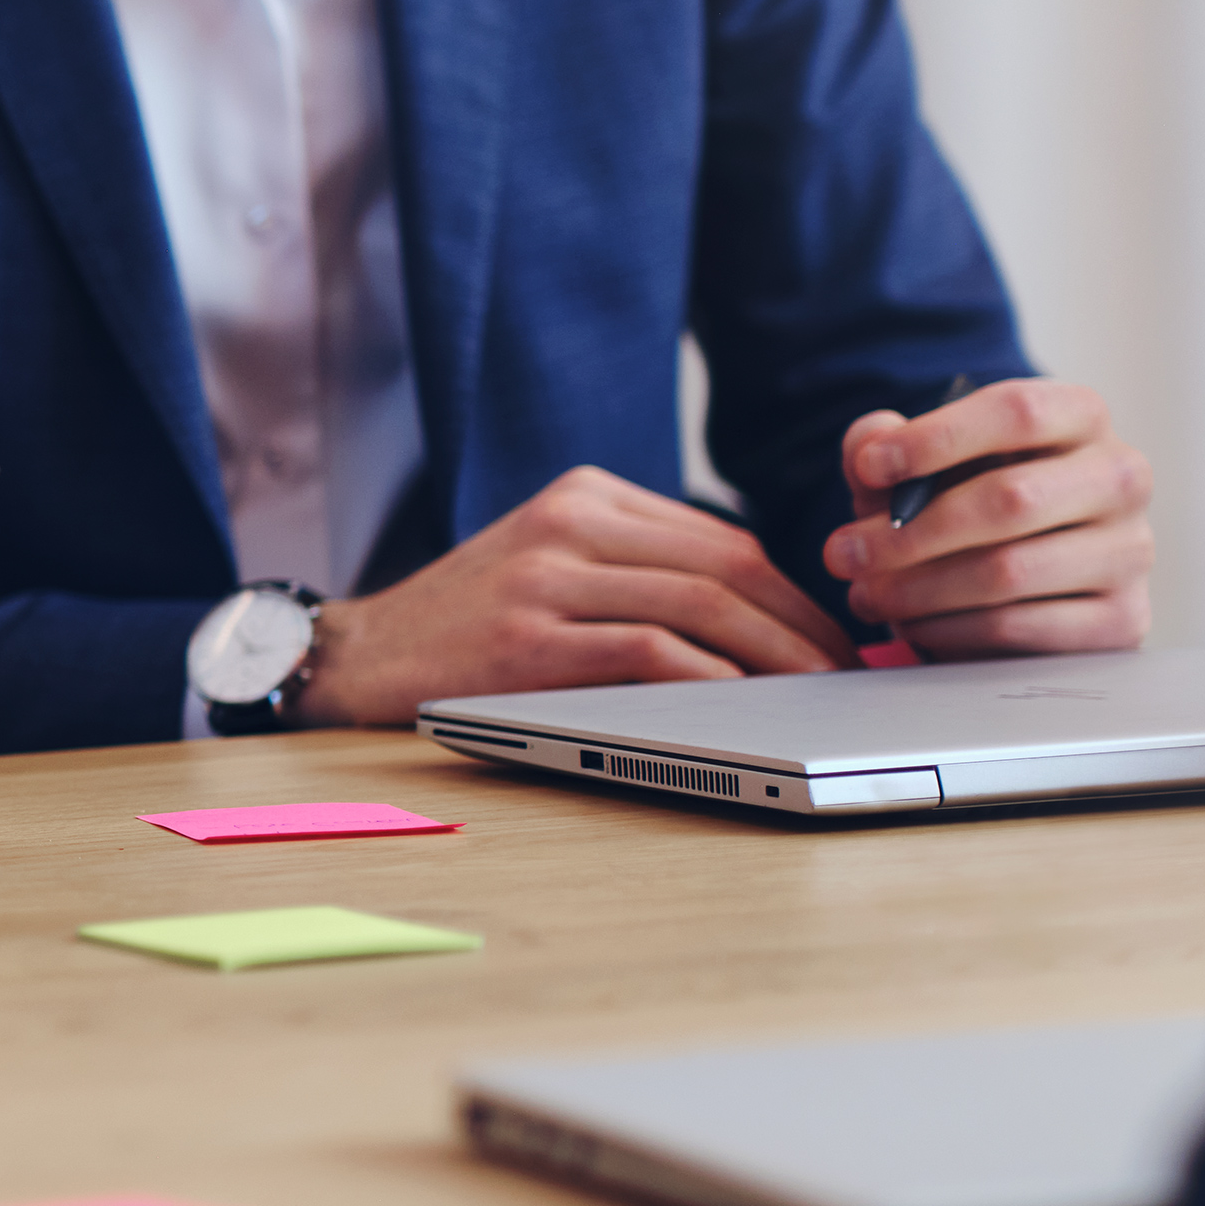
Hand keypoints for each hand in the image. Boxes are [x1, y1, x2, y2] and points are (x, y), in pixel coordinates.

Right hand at [300, 469, 853, 723]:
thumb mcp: (548, 566)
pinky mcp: (529, 637)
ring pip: (701, 605)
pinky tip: (747, 711)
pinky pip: (652, 652)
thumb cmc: (465, 626)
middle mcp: (567, 521)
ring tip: (814, 701)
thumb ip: (632, 570)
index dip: (795, 593)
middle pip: (727, 564)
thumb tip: (759, 619)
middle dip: (802, 627)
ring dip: (777, 659)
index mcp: (582, 495)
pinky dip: (715, 682)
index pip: (721, 536)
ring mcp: (545, 576)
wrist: (357, 655)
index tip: (835, 641)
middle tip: (847, 677)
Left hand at [823, 378, 1152, 657]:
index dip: (937, 438)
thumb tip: (871, 444)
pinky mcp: (1123, 620)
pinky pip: (1020, 628)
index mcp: (1080, 418)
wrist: (1017, 580)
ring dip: (918, 589)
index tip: (870, 468)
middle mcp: (1121, 478)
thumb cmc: (963, 503)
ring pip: (1010, 571)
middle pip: (1010, 498)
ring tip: (864, 594)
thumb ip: (882, 444)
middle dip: (908, 532)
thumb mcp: (916, 466)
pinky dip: (949, 629)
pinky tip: (910, 624)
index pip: (1018, 412)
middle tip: (841, 554)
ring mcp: (1130, 552)